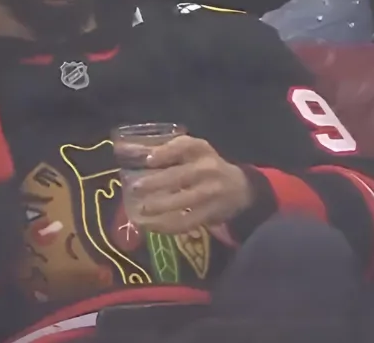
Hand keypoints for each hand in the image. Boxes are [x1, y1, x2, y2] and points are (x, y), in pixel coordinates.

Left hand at [125, 136, 252, 234]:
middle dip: (155, 183)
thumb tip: (133, 153)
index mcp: (199, 149)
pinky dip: (167, 226)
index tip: (148, 160)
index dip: (165, 153)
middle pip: (178, 177)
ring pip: (182, 202)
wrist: (240, 187)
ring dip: (158, 207)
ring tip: (139, 210)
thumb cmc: (206, 164)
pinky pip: (186, 222)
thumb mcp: (192, 150)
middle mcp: (207, 169)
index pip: (183, 146)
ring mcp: (210, 192)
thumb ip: (166, 150)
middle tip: (135, 188)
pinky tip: (151, 225)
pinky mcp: (210, 213)